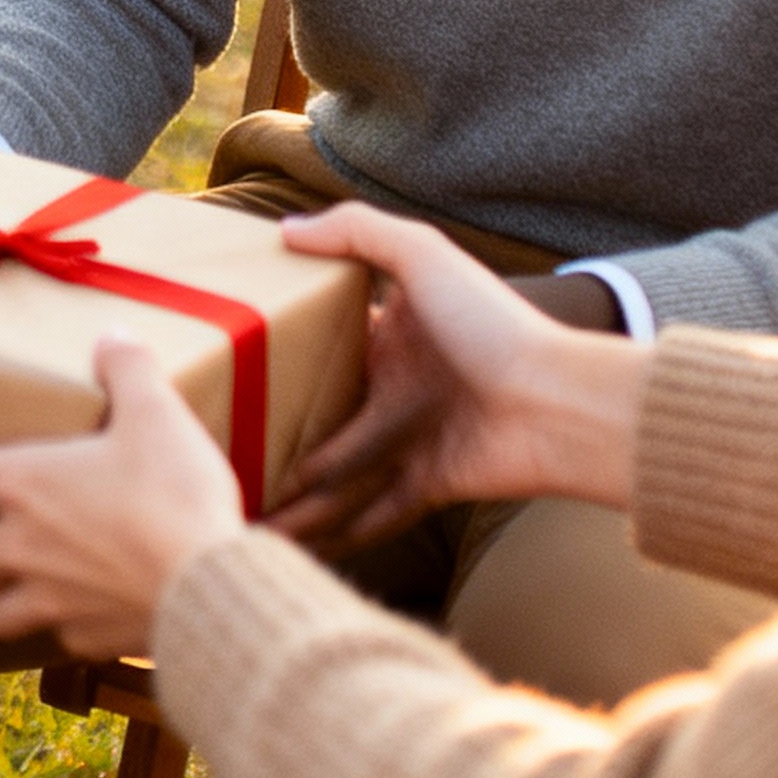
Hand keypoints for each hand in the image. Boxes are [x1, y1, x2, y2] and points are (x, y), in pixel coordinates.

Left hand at [0, 338, 246, 657]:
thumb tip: (112, 336)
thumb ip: (129, 369)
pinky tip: (78, 620)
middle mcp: (22, 549)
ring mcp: (51, 602)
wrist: (209, 588)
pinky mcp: (89, 639)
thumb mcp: (156, 413)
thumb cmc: (174, 496)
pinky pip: (62, 636)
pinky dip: (64, 627)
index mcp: (24, 486)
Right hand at [260, 205, 651, 552]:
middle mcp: (398, 387)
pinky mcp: (429, 485)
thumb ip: (359, 231)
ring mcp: (413, 439)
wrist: (557, 404)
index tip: (230, 369)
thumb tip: (286, 230)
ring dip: (296, 498)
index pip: (324, 345)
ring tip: (243, 516)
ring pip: (338, 474)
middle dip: (274, 438)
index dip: (281, 356)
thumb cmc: (494, 325)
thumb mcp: (425, 255)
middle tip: (219, 458)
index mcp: (393, 335)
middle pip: (320, 417)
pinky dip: (340, 533)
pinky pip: (374, 513)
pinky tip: (298, 548)